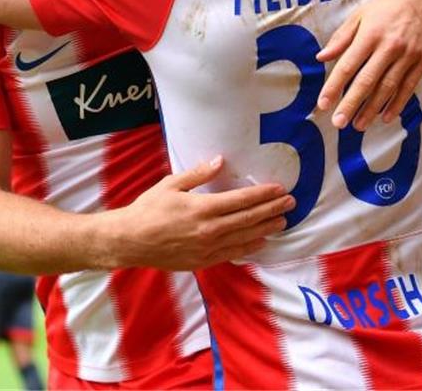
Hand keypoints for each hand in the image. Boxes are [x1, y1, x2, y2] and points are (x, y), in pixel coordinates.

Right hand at [110, 156, 292, 270]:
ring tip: (282, 221)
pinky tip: (261, 241)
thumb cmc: (148, 209)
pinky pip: (233, 253)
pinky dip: (250, 246)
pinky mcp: (204, 260)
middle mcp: (210, 229)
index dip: (263, 194)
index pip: (241, 200)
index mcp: (202, 207)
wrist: (131, 240)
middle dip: (272, 210)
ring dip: (266, 228)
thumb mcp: (171, 184)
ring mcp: (208, 248)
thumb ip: (198, 174)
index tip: (278, 189)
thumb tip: (220, 161)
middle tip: (290, 202)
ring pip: (245, 237)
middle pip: (249, 219)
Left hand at [315, 0, 421, 130]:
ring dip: (372, 109)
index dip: (334, 87)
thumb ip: (341, 38)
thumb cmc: (386, 4)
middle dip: (351, 104)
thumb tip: (321, 58)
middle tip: (338, 123)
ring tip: (358, 125)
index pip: (347, 65)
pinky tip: (385, 117)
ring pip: (388, 88)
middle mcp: (391, 46)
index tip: (322, 104)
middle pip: (367, 81)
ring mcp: (410, 55)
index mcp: (371, 34)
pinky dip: (397, 104)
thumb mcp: (359, 15)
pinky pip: (409, 87)